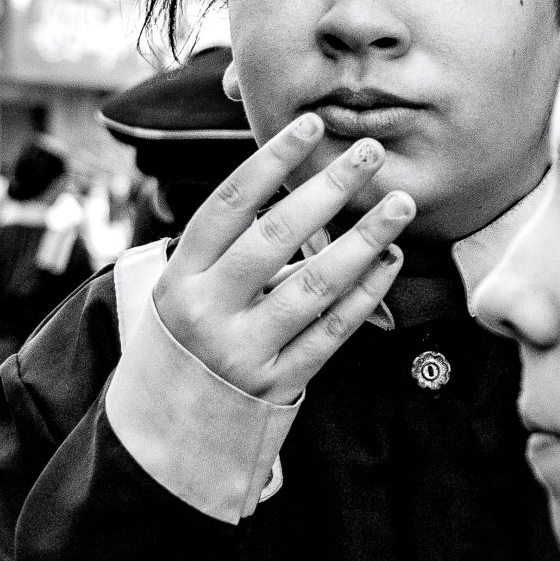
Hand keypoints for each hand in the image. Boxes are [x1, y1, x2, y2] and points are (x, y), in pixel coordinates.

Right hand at [152, 113, 414, 403]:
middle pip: (275, 237)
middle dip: (328, 188)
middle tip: (371, 152)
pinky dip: (366, 295)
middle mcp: (207, 310)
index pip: (230, 204)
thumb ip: (222, 247)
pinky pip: (332, 333)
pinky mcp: (277, 385)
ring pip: (314, 285)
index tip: (310, 122)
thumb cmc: (180, 344)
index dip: (272, 160)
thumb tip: (287, 180)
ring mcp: (243, 351)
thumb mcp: (178, 291)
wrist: (160, 438)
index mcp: (179, 276)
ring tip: (399, 205)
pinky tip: (389, 261)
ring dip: (364, 240)